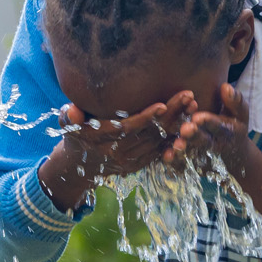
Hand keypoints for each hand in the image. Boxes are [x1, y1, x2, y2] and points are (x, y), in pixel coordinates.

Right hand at [36, 92, 196, 210]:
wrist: (79, 165)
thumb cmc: (76, 135)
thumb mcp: (67, 125)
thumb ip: (69, 117)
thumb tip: (72, 111)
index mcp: (103, 141)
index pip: (128, 129)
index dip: (146, 118)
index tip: (162, 105)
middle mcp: (119, 153)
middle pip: (150, 133)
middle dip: (171, 115)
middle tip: (189, 96)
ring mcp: (131, 161)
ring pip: (159, 142)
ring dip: (178, 124)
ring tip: (194, 105)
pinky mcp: (139, 164)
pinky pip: (161, 150)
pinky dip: (176, 136)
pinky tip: (189, 120)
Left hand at [176, 84, 254, 168]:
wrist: (234, 153)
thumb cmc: (234, 124)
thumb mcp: (240, 113)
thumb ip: (235, 101)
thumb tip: (225, 87)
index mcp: (228, 131)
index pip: (219, 126)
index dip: (209, 121)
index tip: (198, 116)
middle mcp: (216, 145)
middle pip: (205, 141)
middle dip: (195, 135)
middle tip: (185, 129)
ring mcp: (204, 156)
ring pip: (193, 154)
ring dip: (184, 150)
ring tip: (176, 145)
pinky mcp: (193, 164)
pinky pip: (183, 164)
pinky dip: (176, 162)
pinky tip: (167, 156)